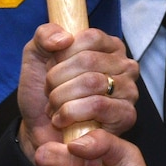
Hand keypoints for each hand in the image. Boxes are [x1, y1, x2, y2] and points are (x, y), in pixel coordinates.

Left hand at [17, 24, 137, 165]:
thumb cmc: (42, 92)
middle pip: (88, 60)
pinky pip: (98, 105)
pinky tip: (62, 121)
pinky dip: (71, 113)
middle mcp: (125, 65)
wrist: (39, 129)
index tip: (51, 69)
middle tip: (50, 93)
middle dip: (58, 79)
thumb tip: (64, 38)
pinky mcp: (127, 115)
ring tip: (54, 107)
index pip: (90, 37)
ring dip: (62, 97)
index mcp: (108, 46)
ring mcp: (129, 90)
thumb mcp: (35, 55)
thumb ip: (43, 35)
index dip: (62, 54)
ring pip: (92, 82)